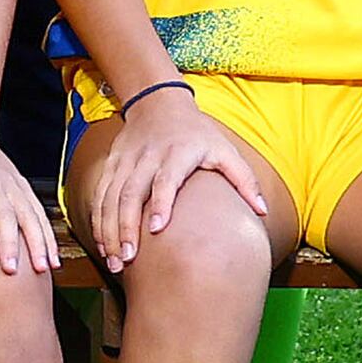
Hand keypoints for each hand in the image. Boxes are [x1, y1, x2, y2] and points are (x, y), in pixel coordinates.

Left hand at [0, 124, 56, 277]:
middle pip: (5, 216)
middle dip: (9, 243)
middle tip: (10, 270)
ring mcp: (13, 186)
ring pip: (30, 216)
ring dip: (38, 242)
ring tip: (42, 270)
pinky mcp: (24, 188)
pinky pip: (40, 214)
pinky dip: (48, 237)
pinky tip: (52, 261)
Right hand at [81, 88, 270, 270]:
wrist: (157, 103)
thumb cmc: (196, 132)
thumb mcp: (225, 150)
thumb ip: (244, 180)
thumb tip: (263, 211)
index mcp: (177, 153)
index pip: (165, 180)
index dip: (160, 203)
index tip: (157, 228)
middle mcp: (147, 158)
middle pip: (130, 193)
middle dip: (125, 227)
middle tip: (127, 258)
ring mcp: (125, 162)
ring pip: (110, 197)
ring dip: (108, 229)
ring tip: (113, 259)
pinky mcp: (112, 165)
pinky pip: (100, 195)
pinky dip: (98, 220)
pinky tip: (102, 243)